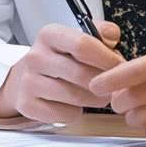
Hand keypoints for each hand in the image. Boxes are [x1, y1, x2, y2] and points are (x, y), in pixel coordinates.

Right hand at [0, 21, 123, 124]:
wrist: (25, 77)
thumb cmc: (59, 58)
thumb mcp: (77, 37)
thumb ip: (100, 32)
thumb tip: (112, 36)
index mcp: (50, 35)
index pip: (82, 45)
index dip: (107, 58)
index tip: (120, 66)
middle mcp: (36, 57)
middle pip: (80, 74)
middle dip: (104, 83)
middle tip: (114, 86)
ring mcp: (29, 82)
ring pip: (75, 97)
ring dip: (95, 100)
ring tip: (100, 96)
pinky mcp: (27, 105)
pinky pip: (65, 114)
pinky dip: (77, 112)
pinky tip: (76, 104)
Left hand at [89, 47, 145, 145]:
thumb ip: (140, 70)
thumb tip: (105, 84)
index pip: (139, 68)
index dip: (112, 79)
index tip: (95, 85)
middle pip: (136, 97)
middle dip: (118, 103)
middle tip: (118, 103)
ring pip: (143, 118)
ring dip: (132, 118)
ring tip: (138, 112)